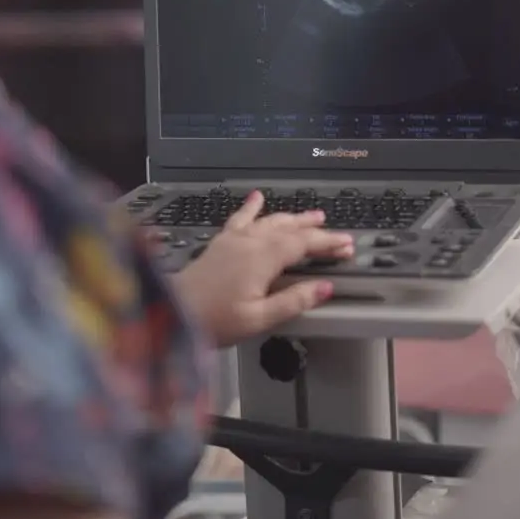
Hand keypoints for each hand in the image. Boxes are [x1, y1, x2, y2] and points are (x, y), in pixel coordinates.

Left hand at [169, 191, 353, 347]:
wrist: (173, 313)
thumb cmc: (213, 320)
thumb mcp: (259, 318)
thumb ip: (293, 301)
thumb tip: (325, 287)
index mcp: (261, 259)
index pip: (303, 244)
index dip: (327, 243)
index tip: (347, 245)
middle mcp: (248, 243)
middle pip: (289, 230)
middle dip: (316, 231)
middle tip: (337, 234)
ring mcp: (232, 240)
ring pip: (269, 221)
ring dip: (293, 218)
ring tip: (312, 215)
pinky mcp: (220, 243)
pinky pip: (239, 218)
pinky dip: (251, 207)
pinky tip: (256, 197)